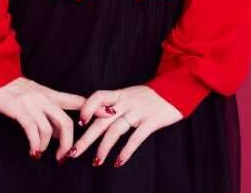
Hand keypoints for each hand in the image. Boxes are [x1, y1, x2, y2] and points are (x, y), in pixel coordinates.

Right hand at [0, 77, 85, 159]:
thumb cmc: (14, 89)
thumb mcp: (35, 97)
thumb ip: (49, 114)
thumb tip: (58, 135)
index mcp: (51, 94)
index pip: (77, 101)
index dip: (93, 108)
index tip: (109, 114)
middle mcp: (44, 98)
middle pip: (66, 122)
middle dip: (68, 143)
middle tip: (64, 156)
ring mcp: (32, 103)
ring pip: (49, 130)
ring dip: (47, 146)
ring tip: (42, 153)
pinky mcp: (19, 109)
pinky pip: (32, 130)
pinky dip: (36, 144)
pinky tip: (34, 151)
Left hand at [63, 85, 182, 166]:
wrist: (177, 89)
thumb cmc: (152, 96)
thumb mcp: (132, 95)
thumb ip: (117, 105)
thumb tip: (98, 117)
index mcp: (121, 94)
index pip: (99, 96)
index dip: (87, 107)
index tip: (79, 123)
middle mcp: (127, 102)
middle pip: (102, 119)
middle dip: (86, 137)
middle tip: (73, 152)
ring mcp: (139, 111)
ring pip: (115, 130)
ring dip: (103, 147)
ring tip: (95, 162)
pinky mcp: (151, 121)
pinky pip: (136, 138)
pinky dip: (126, 151)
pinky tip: (118, 162)